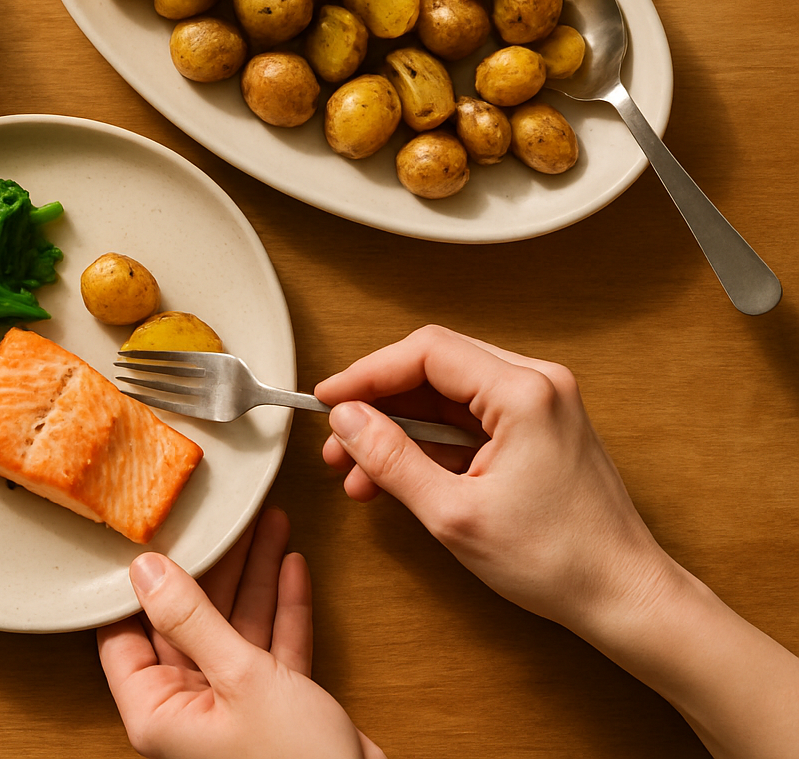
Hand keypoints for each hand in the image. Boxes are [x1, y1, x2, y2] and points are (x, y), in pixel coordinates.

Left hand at [96, 507, 382, 758]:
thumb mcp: (239, 677)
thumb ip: (192, 619)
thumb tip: (146, 570)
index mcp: (157, 712)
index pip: (123, 635)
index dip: (134, 585)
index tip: (148, 535)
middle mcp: (188, 710)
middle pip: (187, 622)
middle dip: (214, 567)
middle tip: (223, 518)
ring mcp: (231, 708)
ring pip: (234, 628)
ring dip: (254, 576)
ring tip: (266, 523)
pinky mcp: (274, 708)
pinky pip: (271, 647)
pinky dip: (283, 609)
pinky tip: (290, 565)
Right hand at [315, 324, 672, 632]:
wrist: (622, 596)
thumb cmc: (558, 560)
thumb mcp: (453, 513)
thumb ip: (391, 459)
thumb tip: (347, 421)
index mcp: (524, 393)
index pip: (426, 353)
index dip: (366, 374)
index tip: (328, 400)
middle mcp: (537, 385)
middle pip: (433, 368)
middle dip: (378, 405)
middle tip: (338, 442)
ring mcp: (541, 405)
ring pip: (446, 396)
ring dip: (399, 429)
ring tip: (359, 472)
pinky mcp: (538, 428)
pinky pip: (468, 419)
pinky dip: (429, 444)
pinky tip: (397, 477)